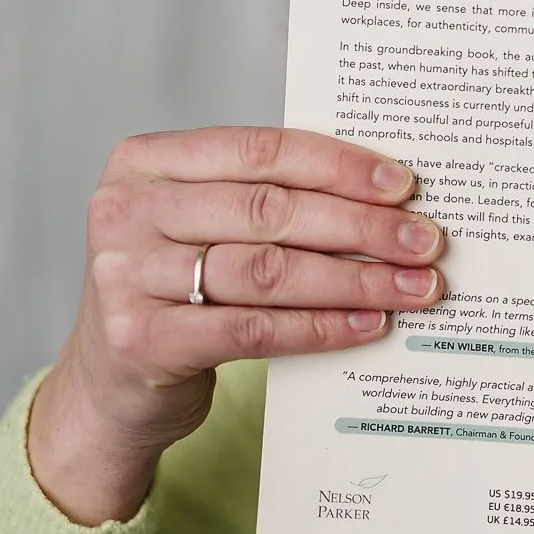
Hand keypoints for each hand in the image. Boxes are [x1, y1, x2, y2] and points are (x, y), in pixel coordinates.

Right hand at [28, 126, 445, 523]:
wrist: (109, 383)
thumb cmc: (177, 287)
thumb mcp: (202, 224)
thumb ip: (266, 197)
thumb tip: (386, 194)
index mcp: (145, 161)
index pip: (260, 150)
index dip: (339, 166)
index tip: (403, 186)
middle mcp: (126, 212)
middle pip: (270, 210)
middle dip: (360, 226)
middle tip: (424, 241)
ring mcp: (126, 278)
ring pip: (269, 271)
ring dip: (355, 279)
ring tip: (414, 285)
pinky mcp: (143, 342)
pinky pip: (256, 328)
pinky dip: (322, 326)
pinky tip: (371, 324)